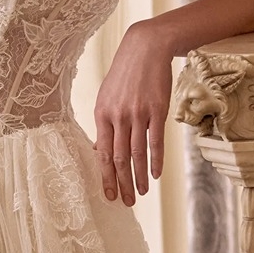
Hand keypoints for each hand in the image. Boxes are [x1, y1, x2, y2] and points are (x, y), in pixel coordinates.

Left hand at [93, 23, 171, 205]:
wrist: (144, 49)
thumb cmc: (124, 74)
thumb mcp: (106, 96)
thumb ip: (103, 123)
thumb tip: (97, 148)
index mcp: (101, 113)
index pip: (102, 152)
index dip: (105, 176)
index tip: (109, 195)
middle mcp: (117, 115)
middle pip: (119, 157)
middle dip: (122, 183)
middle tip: (126, 203)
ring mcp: (137, 113)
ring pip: (136, 152)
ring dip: (138, 176)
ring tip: (141, 193)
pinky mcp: (156, 110)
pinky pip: (155, 140)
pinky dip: (155, 160)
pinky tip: (155, 175)